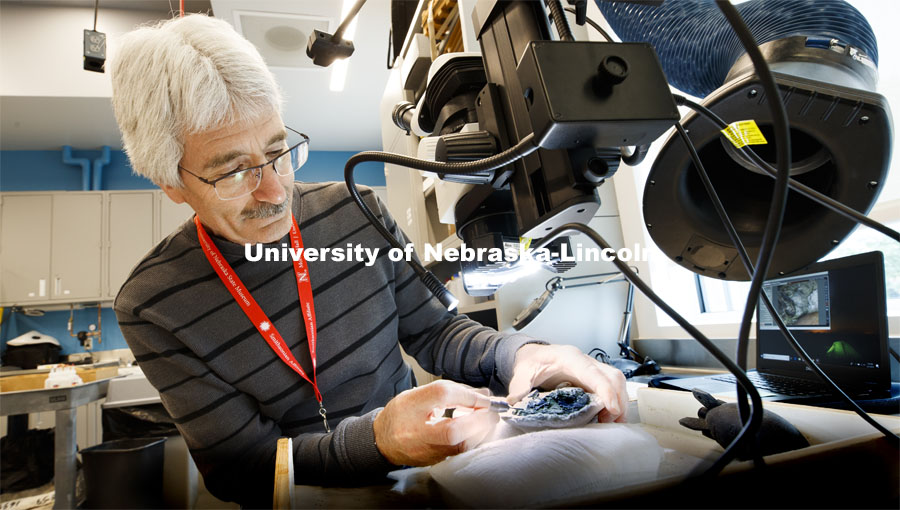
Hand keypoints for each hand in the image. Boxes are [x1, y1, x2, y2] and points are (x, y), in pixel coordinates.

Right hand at [373, 380, 499, 465]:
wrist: (383, 440)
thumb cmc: (402, 414)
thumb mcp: (421, 395)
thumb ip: (452, 392)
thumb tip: (483, 394)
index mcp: (409, 408)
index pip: (442, 395)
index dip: (467, 395)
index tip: (484, 396)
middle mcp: (415, 432)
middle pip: (452, 430)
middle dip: (479, 419)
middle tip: (492, 410)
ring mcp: (424, 451)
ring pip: (459, 446)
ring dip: (481, 431)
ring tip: (487, 419)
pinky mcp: (435, 461)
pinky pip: (461, 451)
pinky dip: (475, 439)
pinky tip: (478, 430)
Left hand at [507, 344, 627, 422]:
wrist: (534, 356)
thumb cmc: (531, 363)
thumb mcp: (522, 373)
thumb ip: (519, 387)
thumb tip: (514, 403)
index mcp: (569, 358)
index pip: (593, 373)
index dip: (605, 390)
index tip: (611, 408)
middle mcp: (585, 360)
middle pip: (612, 376)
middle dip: (618, 400)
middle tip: (611, 422)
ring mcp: (592, 368)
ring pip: (617, 381)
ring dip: (620, 402)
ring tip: (611, 423)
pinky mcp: (595, 377)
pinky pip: (613, 386)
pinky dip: (615, 401)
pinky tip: (608, 416)